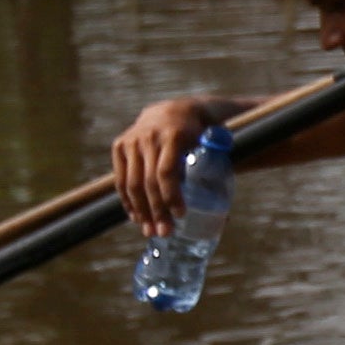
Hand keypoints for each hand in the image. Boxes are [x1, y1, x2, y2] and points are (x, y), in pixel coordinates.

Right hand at [110, 96, 225, 234]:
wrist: (175, 112)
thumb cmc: (200, 138)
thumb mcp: (211, 147)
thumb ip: (217, 176)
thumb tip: (224, 220)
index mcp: (174, 135)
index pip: (167, 171)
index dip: (172, 196)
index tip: (181, 215)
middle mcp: (149, 136)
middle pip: (148, 182)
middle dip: (156, 210)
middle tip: (165, 232)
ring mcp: (132, 140)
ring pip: (132, 184)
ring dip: (141, 211)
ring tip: (150, 230)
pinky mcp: (120, 145)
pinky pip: (121, 179)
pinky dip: (127, 200)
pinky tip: (136, 216)